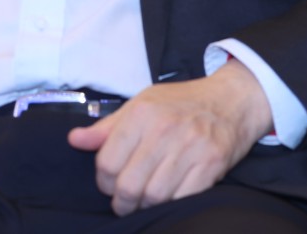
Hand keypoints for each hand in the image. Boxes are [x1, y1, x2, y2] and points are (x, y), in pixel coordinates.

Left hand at [66, 60, 273, 215]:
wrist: (231, 99)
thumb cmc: (181, 103)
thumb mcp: (141, 104)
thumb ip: (107, 127)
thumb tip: (75, 140)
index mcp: (142, 113)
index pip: (107, 162)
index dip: (103, 180)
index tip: (109, 183)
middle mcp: (165, 129)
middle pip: (129, 185)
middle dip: (122, 201)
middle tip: (124, 201)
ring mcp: (190, 147)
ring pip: (154, 196)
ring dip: (145, 206)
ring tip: (144, 200)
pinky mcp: (211, 164)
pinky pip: (182, 199)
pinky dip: (171, 205)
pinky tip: (168, 197)